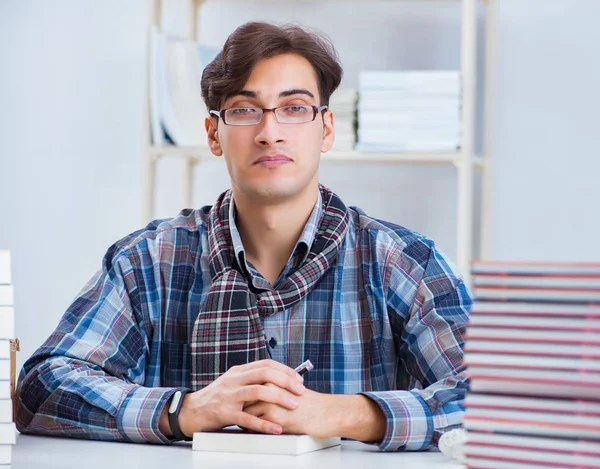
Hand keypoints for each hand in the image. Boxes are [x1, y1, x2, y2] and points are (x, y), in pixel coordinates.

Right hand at [176, 359, 305, 436]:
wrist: (191, 411)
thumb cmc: (216, 398)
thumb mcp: (232, 383)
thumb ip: (250, 379)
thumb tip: (276, 379)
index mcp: (238, 371)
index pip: (265, 364)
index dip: (285, 370)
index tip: (298, 379)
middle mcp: (234, 380)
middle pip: (264, 373)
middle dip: (286, 381)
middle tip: (300, 391)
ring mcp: (229, 396)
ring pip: (258, 391)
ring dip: (279, 398)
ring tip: (293, 405)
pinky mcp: (225, 414)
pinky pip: (247, 419)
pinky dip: (264, 423)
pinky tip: (276, 428)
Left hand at [244, 391, 386, 441]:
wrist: (326, 413)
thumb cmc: (311, 404)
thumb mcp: (290, 390)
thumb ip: (275, 388)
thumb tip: (260, 394)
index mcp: (274, 378)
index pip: (249, 383)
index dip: (241, 392)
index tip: (236, 399)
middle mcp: (271, 387)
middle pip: (245, 395)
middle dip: (238, 404)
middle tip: (233, 411)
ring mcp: (272, 402)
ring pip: (247, 410)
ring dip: (243, 417)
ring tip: (240, 422)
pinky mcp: (275, 417)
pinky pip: (256, 424)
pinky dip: (251, 428)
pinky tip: (250, 430)